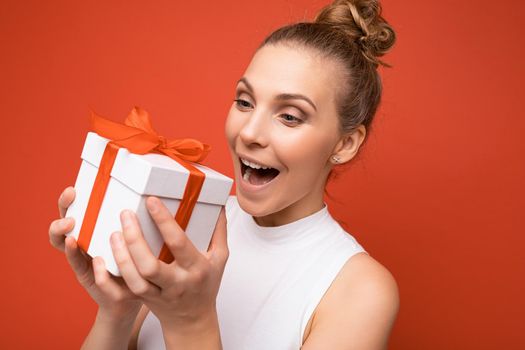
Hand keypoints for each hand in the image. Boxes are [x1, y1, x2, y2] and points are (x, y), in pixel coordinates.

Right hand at [48, 186, 142, 320]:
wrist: (131, 297)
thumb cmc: (136, 262)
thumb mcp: (137, 238)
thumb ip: (137, 221)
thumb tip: (153, 194)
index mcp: (93, 229)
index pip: (75, 209)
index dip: (69, 199)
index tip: (74, 188)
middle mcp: (83, 242)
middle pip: (63, 221)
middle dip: (63, 208)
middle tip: (70, 198)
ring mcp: (82, 260)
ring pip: (63, 244)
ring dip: (63, 233)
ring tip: (71, 225)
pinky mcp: (89, 278)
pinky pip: (80, 268)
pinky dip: (80, 258)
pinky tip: (87, 251)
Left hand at [111, 196, 228, 330]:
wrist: (193, 320)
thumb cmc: (206, 285)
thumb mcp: (220, 258)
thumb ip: (219, 231)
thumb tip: (219, 206)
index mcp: (196, 268)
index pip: (179, 243)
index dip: (164, 221)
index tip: (152, 202)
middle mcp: (177, 282)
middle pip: (151, 264)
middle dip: (135, 238)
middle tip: (126, 215)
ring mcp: (160, 293)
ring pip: (136, 278)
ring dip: (122, 255)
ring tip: (115, 232)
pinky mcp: (145, 299)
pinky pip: (128, 285)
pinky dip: (118, 268)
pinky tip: (111, 251)